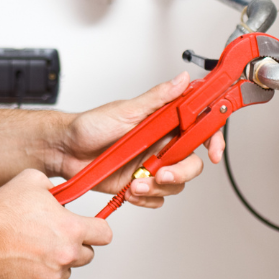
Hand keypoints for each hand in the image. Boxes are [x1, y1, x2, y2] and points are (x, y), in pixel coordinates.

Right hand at [0, 169, 111, 278]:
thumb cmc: (2, 210)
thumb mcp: (34, 180)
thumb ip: (56, 187)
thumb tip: (61, 194)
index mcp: (71, 229)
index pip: (105, 235)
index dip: (97, 228)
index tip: (90, 227)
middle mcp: (66, 256)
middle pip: (88, 255)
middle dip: (75, 245)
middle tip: (55, 235)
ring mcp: (51, 277)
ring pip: (66, 271)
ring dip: (57, 261)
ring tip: (34, 247)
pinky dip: (39, 274)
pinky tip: (23, 259)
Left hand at [57, 73, 224, 208]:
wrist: (65, 150)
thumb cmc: (90, 126)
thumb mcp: (126, 110)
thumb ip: (158, 98)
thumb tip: (183, 79)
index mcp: (162, 122)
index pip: (198, 128)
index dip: (213, 139)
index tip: (214, 151)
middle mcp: (160, 145)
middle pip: (191, 162)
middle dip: (180, 172)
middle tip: (161, 174)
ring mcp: (150, 166)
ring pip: (175, 183)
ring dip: (158, 187)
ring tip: (135, 183)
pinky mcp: (139, 185)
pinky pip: (157, 198)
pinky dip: (146, 199)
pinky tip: (130, 191)